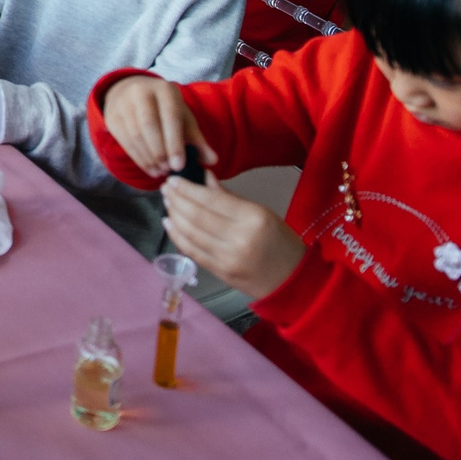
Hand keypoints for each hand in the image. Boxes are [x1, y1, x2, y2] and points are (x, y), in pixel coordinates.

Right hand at [99, 75, 212, 178]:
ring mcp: (123, 104)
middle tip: (169, 170)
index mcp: (164, 89)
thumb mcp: (182, 117)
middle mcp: (140, 92)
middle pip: (149, 125)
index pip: (170, 117)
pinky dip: (138, 158)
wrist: (131, 92)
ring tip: (161, 171)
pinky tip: (149, 168)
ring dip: (149, 158)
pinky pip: (124, 141)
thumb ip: (197, 139)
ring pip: (135, 135)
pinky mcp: (112, 117)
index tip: (179, 166)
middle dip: (160, 152)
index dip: (174, 143)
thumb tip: (213, 160)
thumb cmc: (163, 108)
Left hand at [162, 176, 304, 301]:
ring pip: (191, 234)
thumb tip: (204, 177)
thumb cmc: (281, 242)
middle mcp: (239, 239)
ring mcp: (228, 259)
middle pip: (197, 216)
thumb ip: (230, 197)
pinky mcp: (221, 274)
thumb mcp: (262, 213)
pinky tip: (170, 224)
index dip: (188, 188)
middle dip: (177, 200)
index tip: (174, 179)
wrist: (294, 282)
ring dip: (174, 216)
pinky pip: (192, 252)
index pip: (212, 199)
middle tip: (165, 188)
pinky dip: (178, 236)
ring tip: (167, 203)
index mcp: (253, 218)